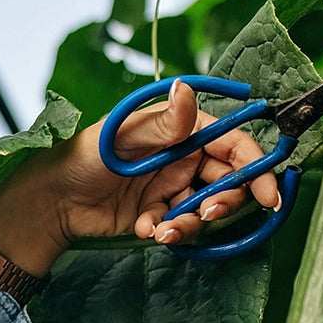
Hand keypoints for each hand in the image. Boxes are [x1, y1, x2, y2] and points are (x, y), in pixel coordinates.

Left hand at [0, 80, 279, 275]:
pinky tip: (147, 229)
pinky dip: (170, 232)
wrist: (54, 198)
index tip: (268, 195)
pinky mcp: (162, 214)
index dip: (255, 168)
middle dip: (225, 203)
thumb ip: (162, 122)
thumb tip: (186, 90)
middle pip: (228, 182)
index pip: (232, 145)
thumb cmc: (85, 154)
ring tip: (166, 231)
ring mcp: (174, 187)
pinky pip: (182, 227)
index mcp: (183, 130)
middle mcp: (185, 158)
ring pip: (206, 209)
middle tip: (208, 215)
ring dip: (193, 223)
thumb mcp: (124, 136)